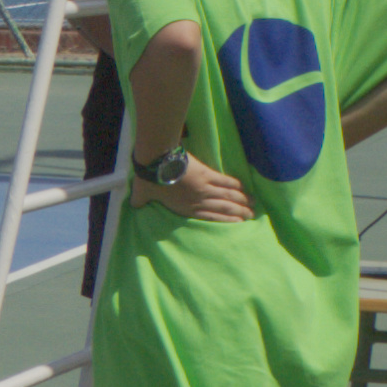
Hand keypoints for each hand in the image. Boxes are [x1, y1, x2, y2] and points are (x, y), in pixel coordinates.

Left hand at [137, 155, 252, 224]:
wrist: (156, 162)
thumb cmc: (148, 180)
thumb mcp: (142, 195)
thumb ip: (140, 202)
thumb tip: (133, 207)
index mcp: (185, 208)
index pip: (210, 217)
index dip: (225, 221)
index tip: (238, 224)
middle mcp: (198, 201)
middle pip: (224, 208)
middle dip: (240, 213)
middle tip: (251, 216)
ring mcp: (205, 188)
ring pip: (228, 196)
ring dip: (242, 200)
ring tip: (253, 204)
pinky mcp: (207, 175)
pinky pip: (226, 181)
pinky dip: (237, 185)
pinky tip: (245, 188)